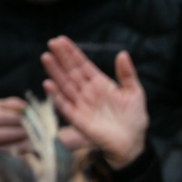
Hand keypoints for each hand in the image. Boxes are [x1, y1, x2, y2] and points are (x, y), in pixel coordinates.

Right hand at [41, 37, 148, 167]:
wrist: (133, 142)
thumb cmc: (134, 118)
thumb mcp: (135, 93)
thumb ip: (127, 74)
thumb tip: (122, 53)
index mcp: (99, 83)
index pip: (83, 65)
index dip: (72, 53)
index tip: (61, 40)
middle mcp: (87, 92)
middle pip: (71, 72)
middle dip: (61, 58)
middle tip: (52, 43)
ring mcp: (81, 104)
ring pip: (65, 85)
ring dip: (55, 72)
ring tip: (47, 58)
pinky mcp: (77, 119)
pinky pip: (64, 106)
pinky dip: (56, 96)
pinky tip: (48, 84)